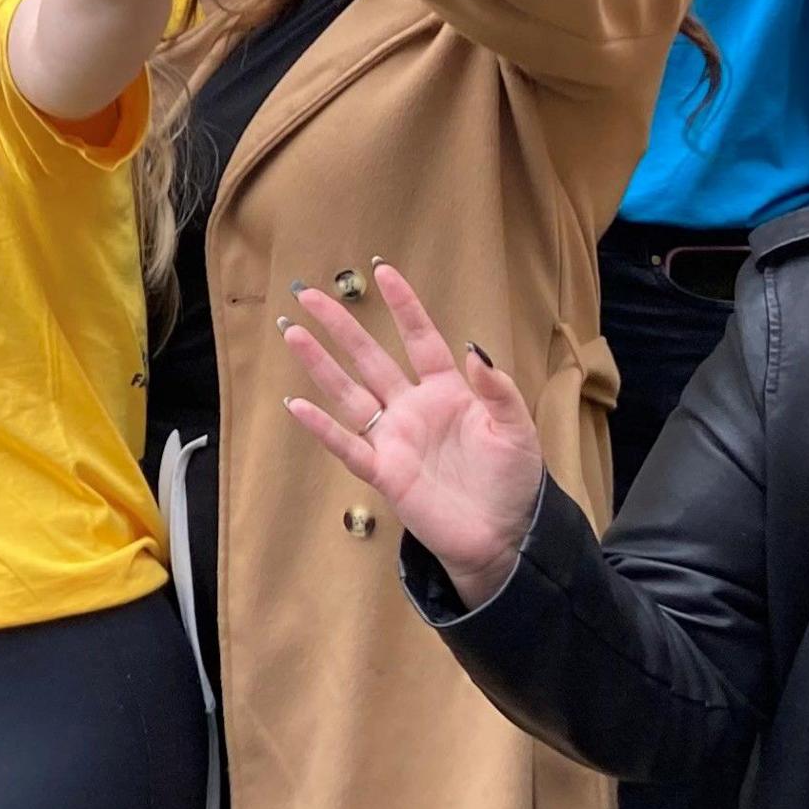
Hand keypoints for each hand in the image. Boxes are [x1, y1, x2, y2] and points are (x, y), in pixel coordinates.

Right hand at [278, 264, 547, 609]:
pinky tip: (297, 405)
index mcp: (448, 392)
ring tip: (292, 333)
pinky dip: (322, 427)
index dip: (403, 307)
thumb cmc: (513, 482)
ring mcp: (394, 439)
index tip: (382, 272)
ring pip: (349, 393)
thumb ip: (498, 390)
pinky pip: (347, 445)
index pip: (420, 340)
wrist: (504, 536)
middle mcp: (413, 409)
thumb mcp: (516, 430)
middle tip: (309, 294)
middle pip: (370, 359)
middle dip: (341, 326)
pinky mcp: (384, 472)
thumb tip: (474, 349)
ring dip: (320, 364)